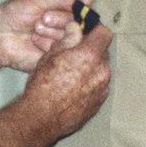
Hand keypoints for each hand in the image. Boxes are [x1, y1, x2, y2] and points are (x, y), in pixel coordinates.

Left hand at [0, 0, 89, 72]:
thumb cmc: (12, 14)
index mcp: (64, 14)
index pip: (84, 14)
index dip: (72, 14)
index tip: (50, 12)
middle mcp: (66, 30)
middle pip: (79, 28)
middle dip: (58, 23)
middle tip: (38, 22)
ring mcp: (60, 46)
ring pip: (71, 41)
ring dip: (51, 35)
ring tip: (34, 31)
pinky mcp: (54, 61)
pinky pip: (62, 55)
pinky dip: (48, 47)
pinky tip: (34, 43)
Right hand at [23, 23, 111, 138]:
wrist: (41, 118)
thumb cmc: (42, 87)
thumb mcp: (50, 56)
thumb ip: (68, 39)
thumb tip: (75, 28)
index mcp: (90, 56)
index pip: (104, 33)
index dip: (95, 31)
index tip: (87, 32)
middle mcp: (101, 72)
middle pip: (102, 53)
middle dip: (90, 51)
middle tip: (73, 55)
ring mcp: (102, 89)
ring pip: (100, 71)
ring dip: (90, 69)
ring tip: (70, 74)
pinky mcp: (99, 103)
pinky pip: (98, 87)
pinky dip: (89, 85)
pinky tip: (72, 88)